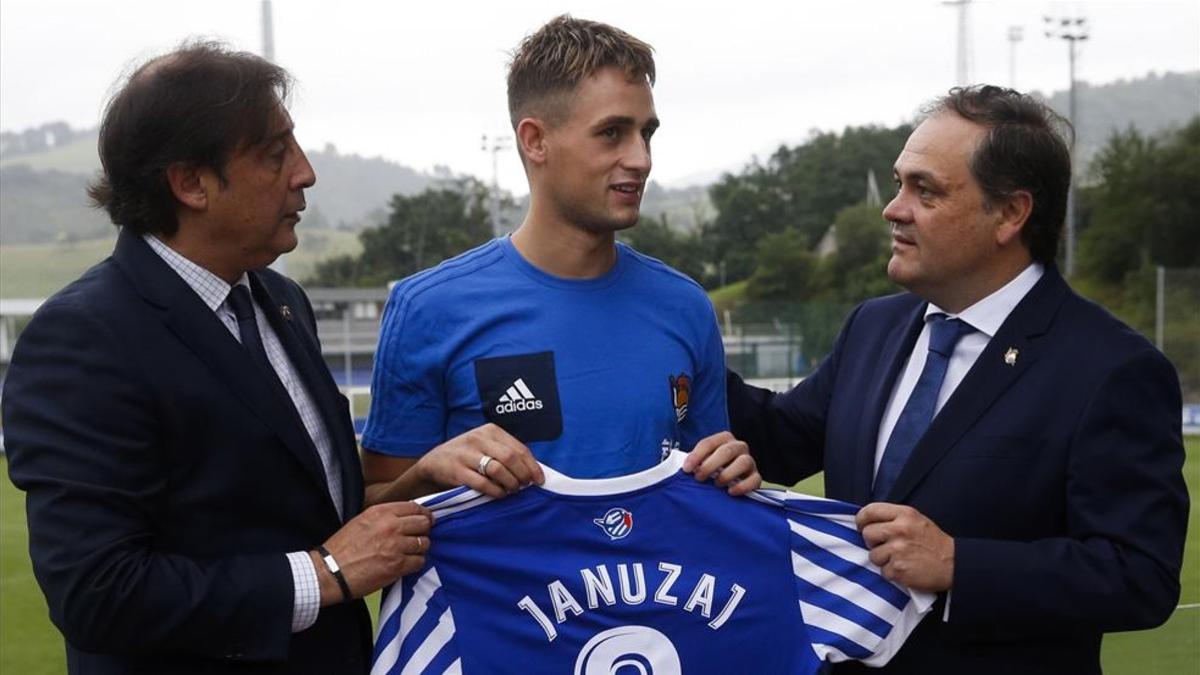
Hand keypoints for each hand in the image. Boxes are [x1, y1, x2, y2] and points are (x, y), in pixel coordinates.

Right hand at [312, 501, 432, 605]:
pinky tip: (407, 564)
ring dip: (420, 549)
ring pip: (425, 543)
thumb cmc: (342, 548)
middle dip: (424, 530)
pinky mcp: (397, 565)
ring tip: (411, 553)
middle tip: (419, 537)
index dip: (422, 515)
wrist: (330, 572)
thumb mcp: (361, 521)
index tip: (424, 520)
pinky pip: (420, 561)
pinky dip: (416, 563)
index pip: (414, 507)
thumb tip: (405, 518)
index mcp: (381, 512)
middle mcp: (391, 526)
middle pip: (424, 523)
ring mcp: (396, 546)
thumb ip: (384, 517)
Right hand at [412, 423, 544, 498]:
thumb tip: (532, 470)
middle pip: (510, 458)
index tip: (539, 480)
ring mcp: (466, 454)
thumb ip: (506, 452)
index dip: (532, 466)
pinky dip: (495, 491)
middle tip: (524, 486)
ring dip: (510, 484)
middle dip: (522, 475)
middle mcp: (478, 438)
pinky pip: (483, 483)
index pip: (519, 448)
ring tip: (512, 491)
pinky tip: (499, 494)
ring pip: (498, 470)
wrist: (434, 462)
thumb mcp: (485, 445)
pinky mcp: (457, 470)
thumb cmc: (467, 456)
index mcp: (490, 430)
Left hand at [682, 431, 761, 495]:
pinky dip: (742, 486)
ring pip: (743, 462)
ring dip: (727, 474)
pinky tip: (731, 491)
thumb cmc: (712, 469)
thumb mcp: (703, 462)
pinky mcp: (756, 476)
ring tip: (717, 484)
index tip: (687, 469)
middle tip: (699, 478)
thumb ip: (697, 462)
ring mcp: (750, 461)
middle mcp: (738, 446)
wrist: (729, 481)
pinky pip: (754, 479)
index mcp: (723, 439)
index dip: (697, 456)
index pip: (709, 443)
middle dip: (710, 465)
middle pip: (727, 451)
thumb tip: (686, 468)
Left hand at [856, 502, 954, 591]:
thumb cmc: (933, 542)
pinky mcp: (899, 569)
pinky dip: (892, 573)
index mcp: (904, 514)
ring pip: (873, 555)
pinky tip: (905, 569)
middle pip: (867, 533)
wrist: (954, 564)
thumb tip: (867, 521)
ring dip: (883, 560)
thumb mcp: (916, 520)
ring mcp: (898, 550)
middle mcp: (900, 530)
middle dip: (872, 542)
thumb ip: (893, 518)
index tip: (862, 526)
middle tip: (885, 546)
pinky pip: (883, 571)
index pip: (870, 511)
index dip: (862, 519)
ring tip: (900, 559)